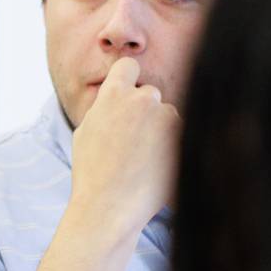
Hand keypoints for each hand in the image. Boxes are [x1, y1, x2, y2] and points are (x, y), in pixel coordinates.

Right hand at [71, 57, 181, 227]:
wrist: (110, 205)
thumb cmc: (92, 173)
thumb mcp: (86, 132)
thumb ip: (104, 109)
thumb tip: (115, 100)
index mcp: (114, 95)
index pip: (128, 66)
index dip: (128, 78)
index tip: (128, 95)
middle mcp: (143, 99)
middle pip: (149, 94)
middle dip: (144, 112)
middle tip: (133, 141)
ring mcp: (167, 117)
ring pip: (168, 116)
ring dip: (161, 131)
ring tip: (144, 161)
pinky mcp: (185, 137)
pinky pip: (181, 134)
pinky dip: (173, 147)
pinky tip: (157, 167)